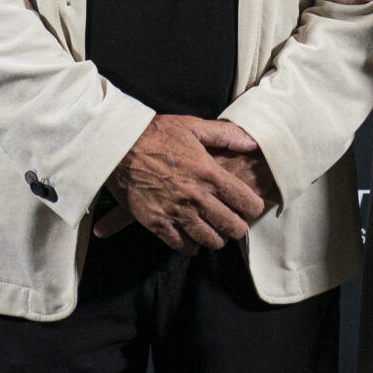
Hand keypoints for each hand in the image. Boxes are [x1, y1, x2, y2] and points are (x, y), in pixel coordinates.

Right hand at [95, 115, 268, 250]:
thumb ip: (226, 134)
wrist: (118, 145)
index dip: (254, 208)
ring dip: (216, 239)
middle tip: (235, 224)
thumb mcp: (193, 126)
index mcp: (209, 173)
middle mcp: (196, 196)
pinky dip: (190, 246)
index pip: (246, 202)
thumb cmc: (156, 133)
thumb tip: (252, 142)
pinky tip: (191, 240)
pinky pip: (181, 245)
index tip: (252, 208)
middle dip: (238, 228)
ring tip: (215, 233)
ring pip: (209, 240)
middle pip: (232, 226)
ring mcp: (176, 212)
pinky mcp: (156, 222)